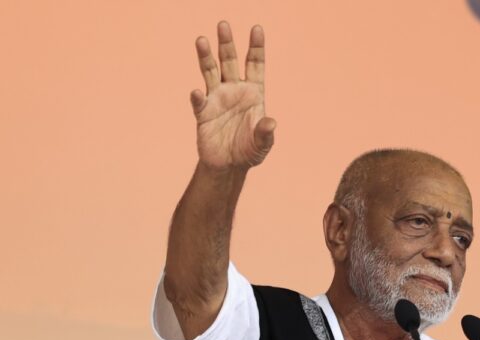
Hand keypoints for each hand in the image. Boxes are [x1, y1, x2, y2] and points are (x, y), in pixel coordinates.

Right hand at [191, 22, 275, 169]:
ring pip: (210, 72)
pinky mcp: (203, 113)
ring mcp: (217, 99)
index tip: (256, 28)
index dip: (256, 47)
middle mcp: (234, 90)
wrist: (229, 165)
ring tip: (202, 40)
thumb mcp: (262, 144)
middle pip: (229, 61)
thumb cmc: (249, 151)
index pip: (254, 65)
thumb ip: (266, 133)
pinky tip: (197, 92)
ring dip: (206, 57)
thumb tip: (271, 123)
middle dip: (227, 43)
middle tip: (223, 24)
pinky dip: (198, 97)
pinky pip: (200, 102)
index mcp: (253, 93)